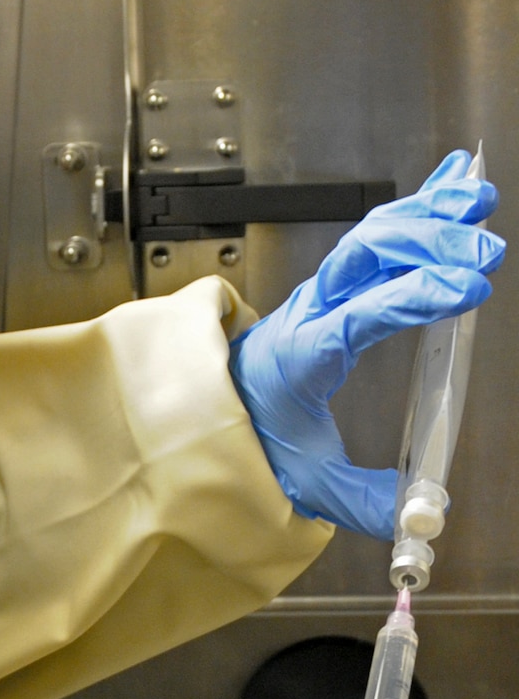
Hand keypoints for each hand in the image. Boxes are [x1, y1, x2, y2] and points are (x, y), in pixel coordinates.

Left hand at [229, 152, 503, 536]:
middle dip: (427, 246)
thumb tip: (420, 517)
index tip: (464, 288)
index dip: (411, 298)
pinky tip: (453, 182)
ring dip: (426, 214)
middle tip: (485, 251)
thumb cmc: (258, 436)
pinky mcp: (336, 282)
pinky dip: (415, 203)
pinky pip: (374, 231)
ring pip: (370, 236)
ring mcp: (320, 290)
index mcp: (301, 357)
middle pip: (363, 259)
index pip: (356, 318)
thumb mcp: (307, 480)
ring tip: (479, 199)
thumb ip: (364, 501)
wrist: (212, 408)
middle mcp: (308, 312)